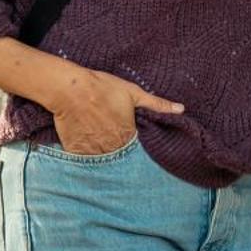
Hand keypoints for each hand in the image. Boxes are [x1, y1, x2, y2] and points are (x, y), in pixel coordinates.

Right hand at [46, 63, 183, 155]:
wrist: (69, 89)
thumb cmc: (102, 88)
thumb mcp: (133, 93)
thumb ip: (157, 104)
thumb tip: (181, 109)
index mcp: (128, 135)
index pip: (139, 151)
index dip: (138, 149)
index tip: (135, 146)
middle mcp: (112, 148)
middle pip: (121, 159)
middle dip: (122, 156)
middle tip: (119, 150)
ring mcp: (93, 152)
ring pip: (103, 162)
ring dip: (106, 159)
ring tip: (105, 152)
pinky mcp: (76, 152)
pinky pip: (84, 162)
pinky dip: (87, 159)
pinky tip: (89, 151)